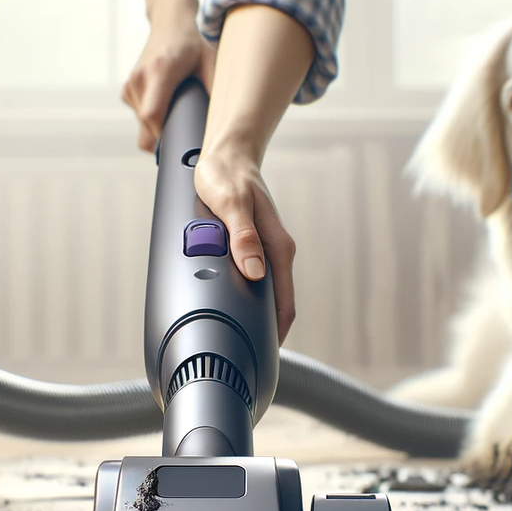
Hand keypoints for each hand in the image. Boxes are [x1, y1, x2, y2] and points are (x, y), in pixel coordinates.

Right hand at [123, 4, 215, 151]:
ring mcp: (130, 85)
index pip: (152, 115)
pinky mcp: (127, 90)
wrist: (170, 22)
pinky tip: (168, 106)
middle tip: (188, 137)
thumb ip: (214, 88)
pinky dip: (153, 121)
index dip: (164, 137)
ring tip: (179, 114)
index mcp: (160, 71)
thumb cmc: (193, 43)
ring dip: (160, 128)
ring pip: (142, 126)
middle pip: (148, 126)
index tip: (181, 143)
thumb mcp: (210, 61)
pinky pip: (139, 118)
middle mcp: (139, 79)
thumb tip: (224, 122)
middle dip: (166, 138)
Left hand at [192, 145, 295, 342]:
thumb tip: (255, 272)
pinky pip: (253, 280)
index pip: (284, 304)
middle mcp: (276, 252)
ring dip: (253, 315)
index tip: (263, 356)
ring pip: (264, 294)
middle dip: (263, 331)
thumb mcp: (229, 203)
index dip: (276, 334)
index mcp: (278, 247)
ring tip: (234, 338)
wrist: (228, 154)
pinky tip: (229, 306)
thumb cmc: (226, 175)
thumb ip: (242, 236)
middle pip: (276, 305)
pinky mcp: (254, 247)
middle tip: (242, 356)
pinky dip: (244, 297)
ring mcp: (266, 251)